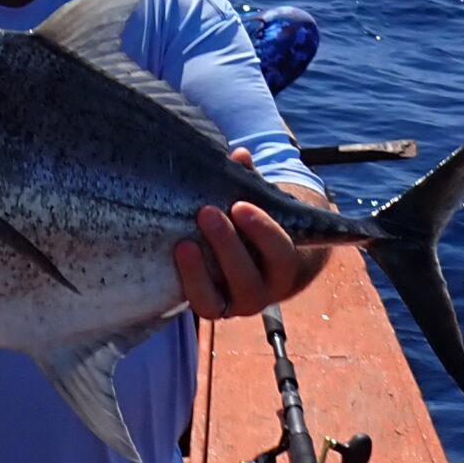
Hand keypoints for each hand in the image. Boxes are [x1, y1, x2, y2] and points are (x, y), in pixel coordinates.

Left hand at [174, 150, 332, 319]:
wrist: (253, 263)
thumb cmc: (256, 226)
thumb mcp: (258, 205)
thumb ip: (251, 182)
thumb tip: (240, 155)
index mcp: (284, 263)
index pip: (280, 252)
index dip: (262, 231)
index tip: (241, 205)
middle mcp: (264, 290)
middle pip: (249, 277)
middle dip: (227, 245)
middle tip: (207, 213)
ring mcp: (236, 303)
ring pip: (223, 298)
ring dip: (201, 270)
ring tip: (185, 242)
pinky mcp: (212, 308)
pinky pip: (200, 303)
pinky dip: (190, 280)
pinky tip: (179, 252)